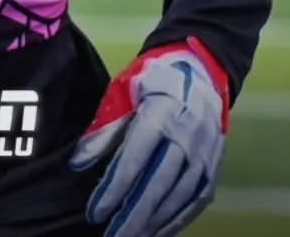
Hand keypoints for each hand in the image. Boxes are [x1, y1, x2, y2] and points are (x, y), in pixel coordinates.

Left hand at [70, 40, 229, 236]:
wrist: (199, 69)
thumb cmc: (153, 80)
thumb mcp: (123, 92)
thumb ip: (104, 128)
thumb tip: (77, 164)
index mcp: (160, 114)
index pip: (134, 159)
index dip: (113, 189)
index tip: (95, 212)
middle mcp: (185, 137)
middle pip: (157, 185)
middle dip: (133, 217)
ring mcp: (203, 154)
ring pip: (177, 198)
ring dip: (153, 223)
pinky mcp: (212, 166)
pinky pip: (194, 201)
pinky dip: (176, 221)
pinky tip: (157, 232)